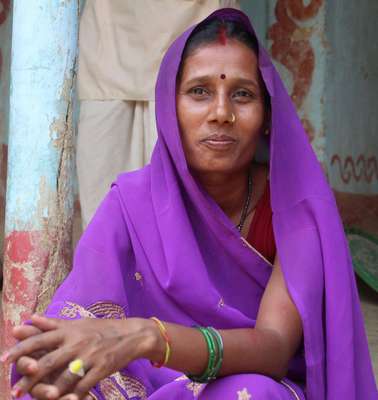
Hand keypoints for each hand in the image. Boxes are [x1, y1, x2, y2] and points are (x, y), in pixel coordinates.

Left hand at [7, 314, 162, 399]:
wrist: (132, 335)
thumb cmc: (102, 329)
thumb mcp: (78, 323)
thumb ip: (53, 323)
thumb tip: (30, 317)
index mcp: (70, 331)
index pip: (40, 339)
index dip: (21, 349)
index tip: (4, 359)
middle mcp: (77, 342)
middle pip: (48, 362)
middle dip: (29, 378)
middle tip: (15, 390)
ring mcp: (90, 356)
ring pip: (64, 378)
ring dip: (49, 391)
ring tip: (39, 399)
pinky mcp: (101, 368)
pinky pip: (83, 386)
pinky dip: (73, 396)